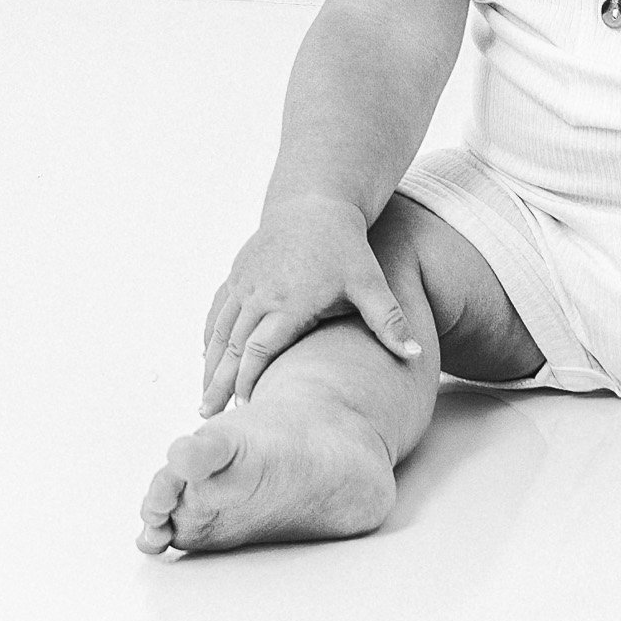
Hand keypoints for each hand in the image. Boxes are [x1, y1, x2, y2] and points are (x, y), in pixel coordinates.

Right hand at [199, 195, 421, 413]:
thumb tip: (416, 354)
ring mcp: (245, 282)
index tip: (247, 409)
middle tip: (208, 418)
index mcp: (290, 301)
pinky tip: (207, 358)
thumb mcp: (370, 282)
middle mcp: (260, 293)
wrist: (315, 202)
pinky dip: (210, 337)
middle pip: (233, 347)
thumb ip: (389, 321)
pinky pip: (218, 311)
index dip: (250, 379)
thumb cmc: (345, 246)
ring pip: (220, 331)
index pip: (261, 348)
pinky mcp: (238, 273)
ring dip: (210, 365)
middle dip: (219, 383)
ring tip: (203, 398)